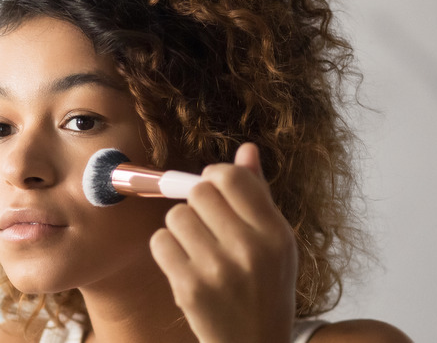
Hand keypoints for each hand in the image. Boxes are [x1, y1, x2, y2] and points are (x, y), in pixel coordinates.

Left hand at [150, 143, 296, 342]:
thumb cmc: (263, 287)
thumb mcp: (275, 242)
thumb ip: (259, 194)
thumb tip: (246, 148)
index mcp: (275, 233)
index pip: (231, 176)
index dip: (215, 177)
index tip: (214, 191)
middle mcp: (249, 249)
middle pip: (199, 192)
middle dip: (196, 203)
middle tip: (206, 224)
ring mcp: (218, 270)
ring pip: (176, 216)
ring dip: (181, 228)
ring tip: (198, 249)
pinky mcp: (189, 287)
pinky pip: (161, 241)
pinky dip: (167, 250)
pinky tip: (185, 266)